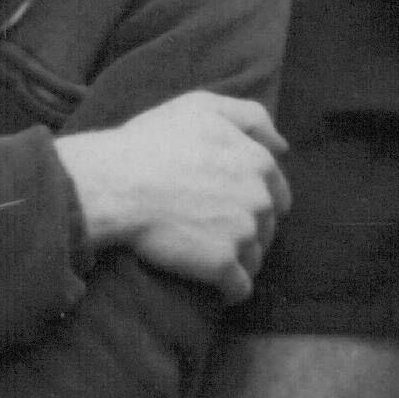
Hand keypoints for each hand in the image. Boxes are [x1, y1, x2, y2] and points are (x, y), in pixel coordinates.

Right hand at [56, 91, 286, 295]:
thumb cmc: (151, 142)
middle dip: (249, 230)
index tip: (231, 205)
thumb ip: (250, 117)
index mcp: (258, 162)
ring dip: (239, 261)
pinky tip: (217, 289)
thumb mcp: (202, 106)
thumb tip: (282, 146)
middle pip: (268, 226)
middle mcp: (259, 199)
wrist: (116, 185)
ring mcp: (244, 234)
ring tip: (209, 257)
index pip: (277, 191)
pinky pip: (240, 288)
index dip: (256, 199)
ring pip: (255, 258)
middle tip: (214, 230)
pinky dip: (231, 291)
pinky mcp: (223, 266)